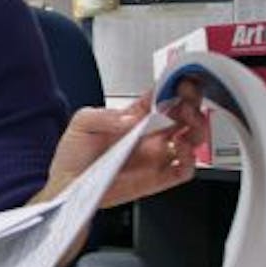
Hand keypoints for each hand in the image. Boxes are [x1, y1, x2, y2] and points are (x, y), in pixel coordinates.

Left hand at [48, 81, 207, 208]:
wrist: (68, 185)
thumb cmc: (74, 155)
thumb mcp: (81, 124)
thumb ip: (104, 116)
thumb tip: (131, 120)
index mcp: (134, 117)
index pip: (162, 97)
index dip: (175, 87)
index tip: (183, 81)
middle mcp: (149, 135)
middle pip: (184, 115)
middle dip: (192, 106)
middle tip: (187, 104)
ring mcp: (155, 156)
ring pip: (192, 140)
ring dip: (197, 129)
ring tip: (188, 125)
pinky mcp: (157, 178)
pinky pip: (184, 170)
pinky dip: (190, 159)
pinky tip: (180, 149)